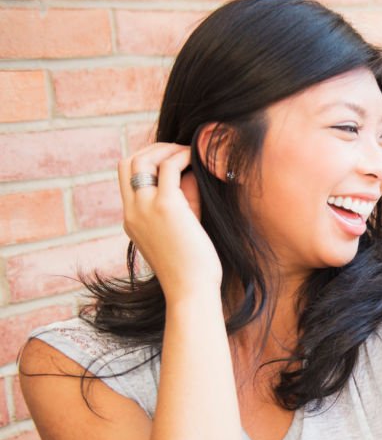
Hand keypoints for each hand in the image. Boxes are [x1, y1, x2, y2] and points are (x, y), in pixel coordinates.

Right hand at [117, 143, 221, 300]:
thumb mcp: (181, 229)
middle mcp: (132, 211)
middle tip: (178, 151)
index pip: (126, 178)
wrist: (191, 290)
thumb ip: (183, 202)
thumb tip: (190, 174)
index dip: (145, 162)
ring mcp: (145, 207)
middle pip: (127, 162)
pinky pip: (168, 167)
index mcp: (130, 220)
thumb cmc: (192, 267)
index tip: (169, 160)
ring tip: (189, 152)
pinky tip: (196, 159)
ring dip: (167, 149)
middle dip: (152, 149)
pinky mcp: (166, 206)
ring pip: (144, 159)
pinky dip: (182, 157)